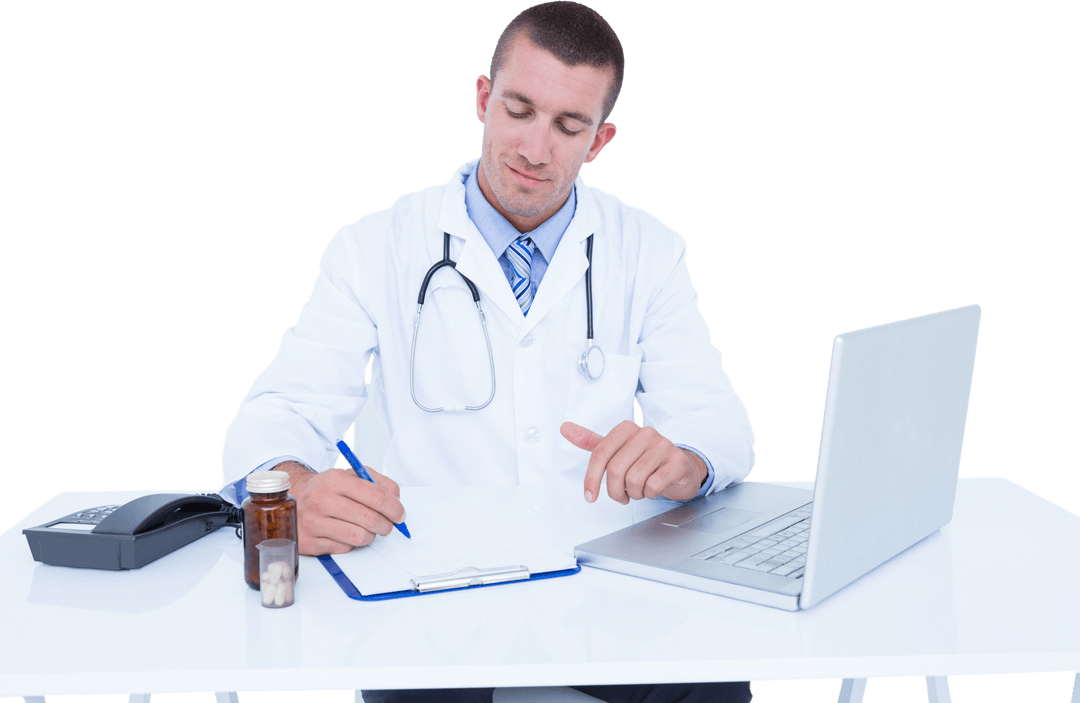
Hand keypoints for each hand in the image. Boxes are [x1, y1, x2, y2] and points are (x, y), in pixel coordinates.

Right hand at [271, 461, 405, 555]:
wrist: (295, 496)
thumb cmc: (328, 487)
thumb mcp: (352, 475)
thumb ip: (379, 482)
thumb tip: (397, 500)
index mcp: (335, 480)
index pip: (376, 496)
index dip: (394, 508)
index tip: (400, 514)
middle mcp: (321, 500)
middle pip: (370, 519)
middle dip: (386, 525)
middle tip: (388, 524)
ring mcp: (313, 523)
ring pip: (359, 537)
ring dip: (370, 536)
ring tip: (367, 528)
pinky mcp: (309, 542)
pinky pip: (344, 548)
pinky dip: (352, 543)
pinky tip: (347, 533)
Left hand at [560, 421, 707, 503]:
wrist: (680, 467)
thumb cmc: (645, 460)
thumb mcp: (616, 450)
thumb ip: (591, 442)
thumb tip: (564, 428)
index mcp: (626, 428)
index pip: (600, 454)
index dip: (591, 478)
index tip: (590, 496)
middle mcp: (645, 433)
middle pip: (615, 470)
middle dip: (615, 491)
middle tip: (621, 496)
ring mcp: (663, 446)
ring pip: (634, 480)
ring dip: (634, 493)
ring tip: (640, 489)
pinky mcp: (677, 461)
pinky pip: (653, 485)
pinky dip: (649, 494)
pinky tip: (653, 488)